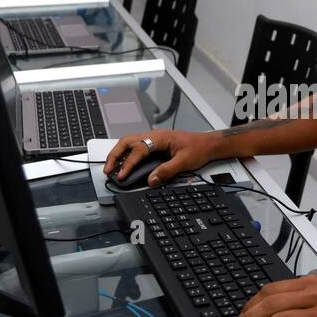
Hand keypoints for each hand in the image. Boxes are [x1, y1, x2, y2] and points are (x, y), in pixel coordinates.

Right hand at [102, 129, 221, 185]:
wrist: (208, 144)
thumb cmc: (198, 148)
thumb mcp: (184, 162)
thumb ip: (166, 171)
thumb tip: (151, 180)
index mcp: (160, 138)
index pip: (138, 150)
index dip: (128, 163)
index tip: (122, 175)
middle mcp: (154, 136)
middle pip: (126, 142)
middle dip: (115, 155)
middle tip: (108, 170)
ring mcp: (153, 139)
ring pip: (128, 143)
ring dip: (118, 154)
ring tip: (111, 168)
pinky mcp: (154, 144)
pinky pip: (135, 147)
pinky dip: (126, 154)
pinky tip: (123, 164)